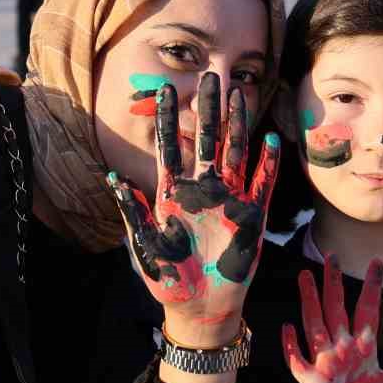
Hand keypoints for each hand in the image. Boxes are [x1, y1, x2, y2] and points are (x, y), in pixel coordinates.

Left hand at [109, 74, 278, 348]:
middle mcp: (201, 189)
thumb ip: (132, 213)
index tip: (165, 88)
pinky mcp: (251, 217)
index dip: (167, 117)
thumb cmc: (167, 278)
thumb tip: (113, 177)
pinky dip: (266, 162)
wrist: (198, 307)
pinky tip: (269, 139)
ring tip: (240, 96)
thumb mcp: (144, 246)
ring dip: (237, 125)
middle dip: (208, 108)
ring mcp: (228, 200)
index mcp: (172, 193)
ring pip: (234, 152)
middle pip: (205, 138)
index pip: (169, 145)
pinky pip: (261, 184)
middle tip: (212, 75)